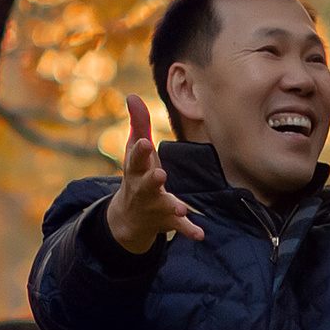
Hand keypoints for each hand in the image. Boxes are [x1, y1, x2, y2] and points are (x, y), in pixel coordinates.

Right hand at [105, 94, 203, 252]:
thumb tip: (132, 95)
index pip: (136, 159)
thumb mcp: (135, 150)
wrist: (128, 218)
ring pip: (163, 206)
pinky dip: (189, 230)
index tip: (145, 142)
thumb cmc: (136, 174)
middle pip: (147, 183)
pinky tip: (200, 234)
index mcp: (135, 170)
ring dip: (172, 207)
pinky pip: (179, 227)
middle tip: (160, 174)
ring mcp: (155, 206)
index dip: (140, 151)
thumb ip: (138, 123)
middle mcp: (143, 189)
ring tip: (180, 208)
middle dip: (152, 179)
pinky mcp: (168, 221)